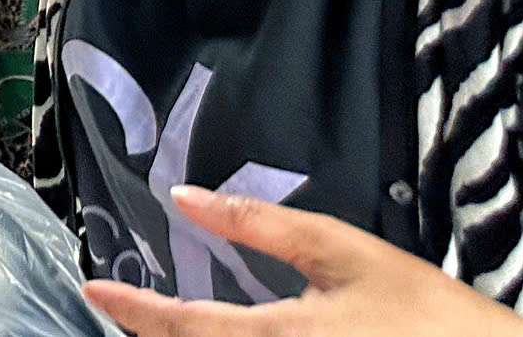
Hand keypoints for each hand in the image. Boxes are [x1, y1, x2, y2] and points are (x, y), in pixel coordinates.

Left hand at [82, 187, 522, 336]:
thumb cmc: (429, 313)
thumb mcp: (347, 255)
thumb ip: (262, 226)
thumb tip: (187, 198)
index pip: (186, 326)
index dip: (133, 308)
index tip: (93, 288)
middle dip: (153, 336)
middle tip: (118, 308)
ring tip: (161, 323)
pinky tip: (220, 334)